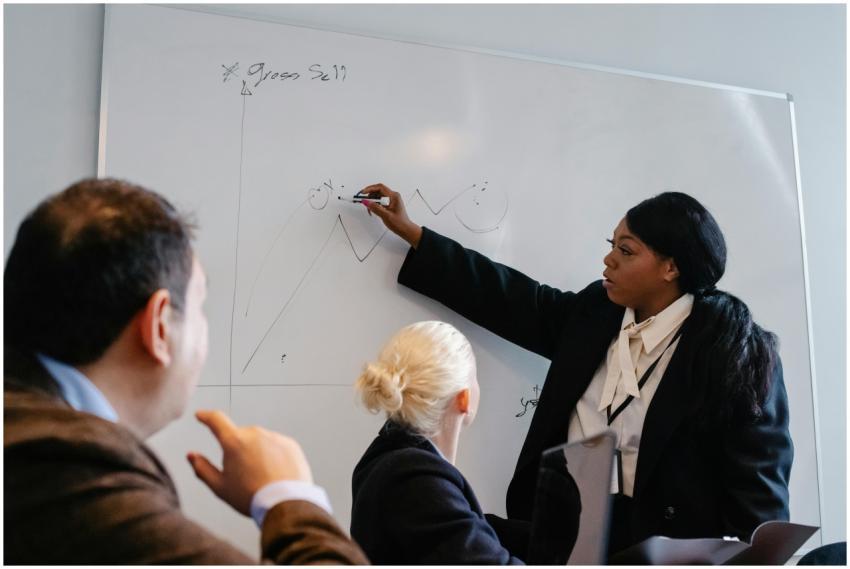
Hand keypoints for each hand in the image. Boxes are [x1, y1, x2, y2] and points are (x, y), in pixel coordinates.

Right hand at [187, 409, 312, 516]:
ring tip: (262, 478)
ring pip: (259, 442)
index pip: (216, 420)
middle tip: (243, 475)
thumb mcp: (220, 487)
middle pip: (240, 437)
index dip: (207, 417)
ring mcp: (274, 437)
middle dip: (238, 450)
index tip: (201, 415)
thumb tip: (191, 455)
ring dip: (257, 453)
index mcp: (234, 441)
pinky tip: (276, 475)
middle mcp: (255, 433)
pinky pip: (276, 446)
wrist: (286, 504)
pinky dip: (274, 457)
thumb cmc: (251, 497)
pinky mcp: (290, 444)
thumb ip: (202, 468)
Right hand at [359, 183, 422, 248]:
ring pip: (379, 196)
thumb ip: (375, 208)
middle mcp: (394, 196)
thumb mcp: (386, 215)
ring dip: (372, 200)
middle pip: (378, 190)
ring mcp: (392, 200)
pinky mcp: (390, 204)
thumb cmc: (400, 223)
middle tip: (364, 201)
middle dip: (370, 195)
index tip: (363, 193)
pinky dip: (375, 204)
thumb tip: (367, 202)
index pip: (380, 187)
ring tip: (370, 209)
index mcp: (394, 196)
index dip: (370, 189)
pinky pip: (381, 200)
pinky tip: (374, 210)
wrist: (405, 229)